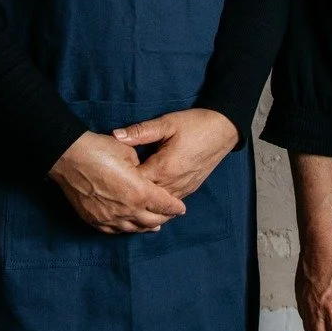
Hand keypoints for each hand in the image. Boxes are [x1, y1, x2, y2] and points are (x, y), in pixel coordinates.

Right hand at [49, 131, 186, 234]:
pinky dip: (126, 228)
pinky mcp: (95, 220)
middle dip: (163, 218)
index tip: (181, 208)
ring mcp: (110, 217)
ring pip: (134, 229)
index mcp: (140, 192)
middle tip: (169, 215)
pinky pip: (115, 231)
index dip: (175, 207)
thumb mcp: (129, 153)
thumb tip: (144, 175)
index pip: (165, 205)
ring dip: (146, 226)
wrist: (69, 156)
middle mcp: (127, 209)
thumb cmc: (100, 149)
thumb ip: (142, 169)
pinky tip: (129, 226)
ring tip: (153, 225)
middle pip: (152, 221)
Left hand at [111, 108, 239, 198]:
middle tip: (112, 193)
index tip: (107, 177)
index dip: (119, 182)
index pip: (134, 183)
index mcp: (163, 168)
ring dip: (144, 203)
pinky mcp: (189, 190)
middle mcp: (173, 184)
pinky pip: (170, 204)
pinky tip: (147, 202)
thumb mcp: (167, 123)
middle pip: (145, 199)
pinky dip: (158, 205)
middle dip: (129, 196)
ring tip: (126, 201)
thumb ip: (141, 131)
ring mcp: (183, 189)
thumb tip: (115, 135)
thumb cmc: (195, 124)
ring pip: (158, 206)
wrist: (223, 130)